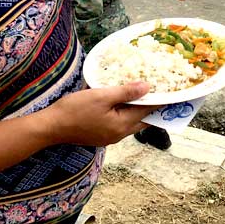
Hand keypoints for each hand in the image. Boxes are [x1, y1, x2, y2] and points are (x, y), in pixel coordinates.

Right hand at [41, 83, 155, 146]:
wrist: (51, 126)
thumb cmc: (75, 109)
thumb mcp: (102, 96)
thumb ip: (126, 92)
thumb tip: (148, 87)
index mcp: (122, 126)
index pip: (148, 112)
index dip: (161, 100)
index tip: (173, 91)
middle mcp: (119, 134)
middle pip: (143, 120)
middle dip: (153, 106)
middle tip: (163, 92)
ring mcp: (110, 136)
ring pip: (131, 122)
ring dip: (139, 109)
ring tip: (146, 93)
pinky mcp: (101, 135)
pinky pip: (120, 123)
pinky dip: (127, 112)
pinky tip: (124, 101)